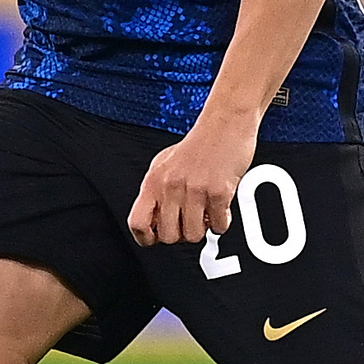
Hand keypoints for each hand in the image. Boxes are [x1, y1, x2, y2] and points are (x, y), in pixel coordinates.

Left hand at [127, 113, 253, 246]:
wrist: (225, 124)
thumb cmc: (198, 145)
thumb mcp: (165, 165)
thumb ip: (157, 192)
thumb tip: (154, 223)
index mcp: (154, 181)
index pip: (138, 222)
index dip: (145, 238)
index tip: (155, 239)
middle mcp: (171, 186)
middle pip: (168, 236)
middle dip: (181, 235)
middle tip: (189, 222)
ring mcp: (195, 190)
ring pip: (194, 235)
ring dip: (203, 229)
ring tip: (206, 214)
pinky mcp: (219, 192)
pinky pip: (218, 226)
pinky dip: (222, 222)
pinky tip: (221, 209)